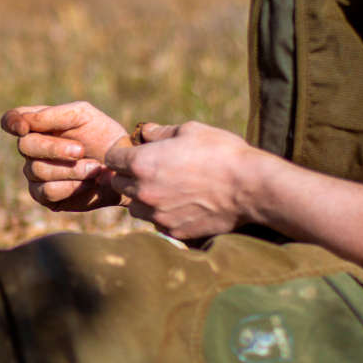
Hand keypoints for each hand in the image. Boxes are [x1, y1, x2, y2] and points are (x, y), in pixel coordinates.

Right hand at [1, 102, 130, 211]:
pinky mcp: (44, 196)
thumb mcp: (82, 115)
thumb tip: (24, 124)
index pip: (11, 119)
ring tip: (94, 168)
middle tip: (80, 150)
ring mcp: (35, 172)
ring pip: (37, 170)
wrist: (122, 167)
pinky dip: (70, 186)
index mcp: (38, 124)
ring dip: (70, 170)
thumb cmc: (102, 136)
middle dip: (54, 148)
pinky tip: (88, 183)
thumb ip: (53, 115)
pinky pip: (46, 191)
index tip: (24, 128)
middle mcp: (32, 148)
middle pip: (25, 146)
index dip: (12, 122)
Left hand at [104, 121, 255, 239]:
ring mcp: (157, 214)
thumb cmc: (221, 153)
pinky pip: (156, 224)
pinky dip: (161, 215)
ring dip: (142, 199)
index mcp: (142, 163)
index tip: (132, 153)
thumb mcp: (190, 131)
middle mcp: (143, 191)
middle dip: (128, 176)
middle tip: (150, 170)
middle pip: (118, 184)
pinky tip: (180, 206)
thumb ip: (160, 132)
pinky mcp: (172, 231)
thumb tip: (145, 132)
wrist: (250, 188)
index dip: (121, 154)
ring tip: (164, 190)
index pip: (112, 159)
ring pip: (134, 208)